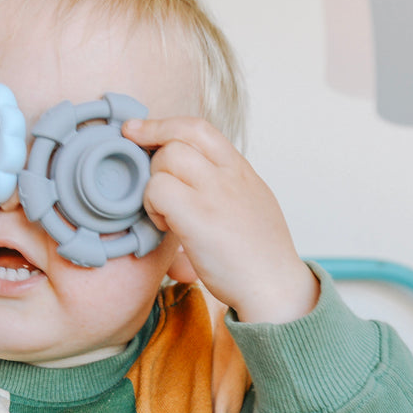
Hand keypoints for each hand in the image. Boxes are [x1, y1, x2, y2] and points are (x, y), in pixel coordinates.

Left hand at [124, 117, 318, 323]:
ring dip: (153, 184)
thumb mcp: (249, 203)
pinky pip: (158, 190)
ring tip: (164, 213)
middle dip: (152, 157)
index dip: (161, 124)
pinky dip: (152, 206)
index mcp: (240, 169)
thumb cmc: (259, 255)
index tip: (136, 130)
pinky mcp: (199, 218)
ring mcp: (215, 194)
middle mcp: (229, 175)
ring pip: (165, 159)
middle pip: (177, 137)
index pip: (197, 127)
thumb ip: (221, 184)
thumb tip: (187, 177)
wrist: (276, 288)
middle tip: (151, 186)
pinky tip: (165, 227)